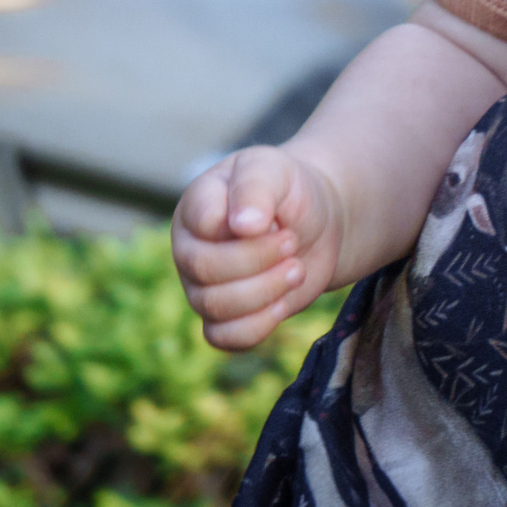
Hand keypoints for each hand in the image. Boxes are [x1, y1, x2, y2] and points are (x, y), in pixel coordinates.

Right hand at [171, 146, 343, 350]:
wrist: (317, 220)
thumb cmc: (288, 189)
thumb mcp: (274, 169)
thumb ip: (256, 187)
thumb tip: (243, 225)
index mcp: (195, 208)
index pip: (202, 224)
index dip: (245, 229)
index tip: (276, 219)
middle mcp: (190, 249)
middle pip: (205, 270)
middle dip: (259, 260)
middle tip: (292, 243)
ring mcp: (202, 286)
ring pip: (215, 307)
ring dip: (266, 291)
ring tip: (296, 268)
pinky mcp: (225, 316)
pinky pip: (225, 338)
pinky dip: (259, 326)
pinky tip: (284, 303)